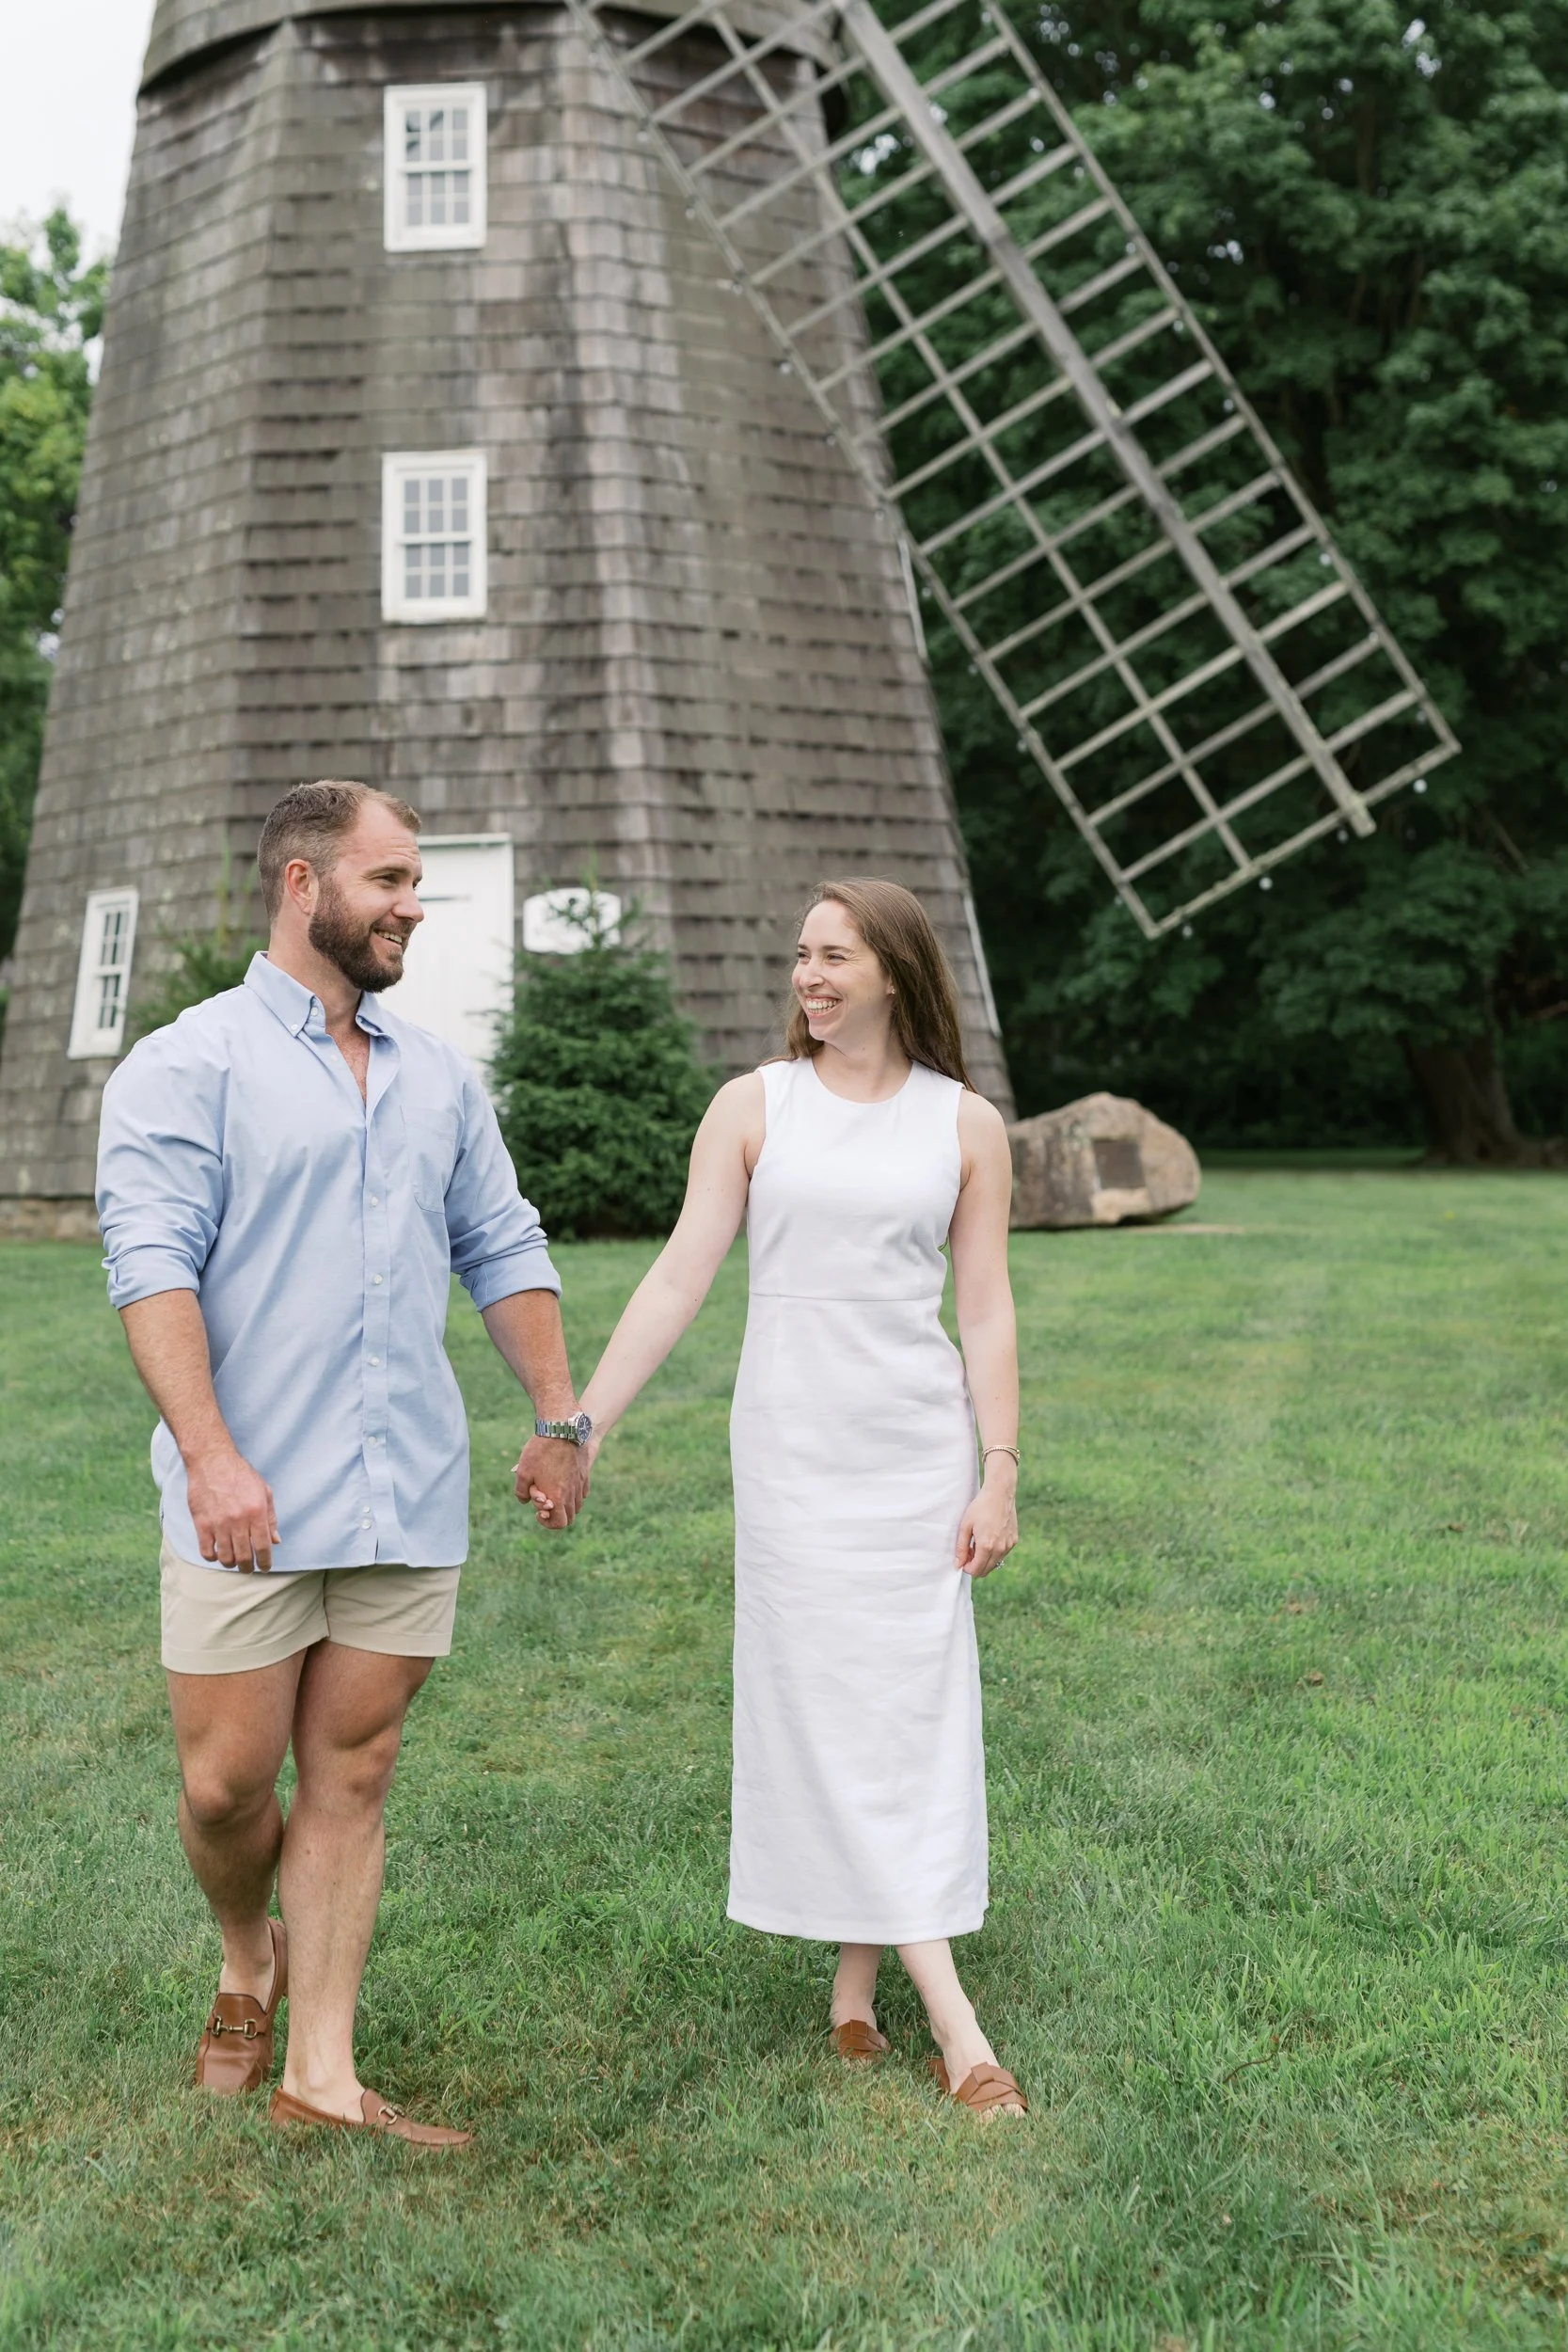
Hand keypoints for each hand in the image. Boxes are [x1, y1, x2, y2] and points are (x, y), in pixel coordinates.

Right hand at [185, 1445, 279, 1569]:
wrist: (212, 1460)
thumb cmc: (240, 1475)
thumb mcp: (263, 1491)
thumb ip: (271, 1518)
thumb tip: (276, 1541)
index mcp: (256, 1512)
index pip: (263, 1547)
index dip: (265, 1562)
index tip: (264, 1567)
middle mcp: (238, 1520)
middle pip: (244, 1556)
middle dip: (248, 1567)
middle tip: (248, 1568)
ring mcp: (218, 1523)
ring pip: (225, 1557)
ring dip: (231, 1563)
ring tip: (233, 1560)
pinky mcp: (201, 1523)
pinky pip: (206, 1551)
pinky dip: (212, 1557)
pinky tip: (217, 1552)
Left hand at [512, 1434, 592, 1530]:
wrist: (561, 1429)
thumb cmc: (540, 1451)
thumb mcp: (523, 1472)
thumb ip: (521, 1492)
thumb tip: (525, 1500)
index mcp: (557, 1498)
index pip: (559, 1524)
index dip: (548, 1523)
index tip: (539, 1513)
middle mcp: (572, 1494)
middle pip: (570, 1517)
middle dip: (557, 1515)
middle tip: (546, 1503)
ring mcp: (580, 1483)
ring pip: (577, 1504)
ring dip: (566, 1504)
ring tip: (554, 1492)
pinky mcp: (585, 1472)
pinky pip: (583, 1491)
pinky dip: (574, 1493)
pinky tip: (564, 1482)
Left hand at [954, 1463, 1017, 1578]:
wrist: (1000, 1494)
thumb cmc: (980, 1507)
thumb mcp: (965, 1526)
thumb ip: (961, 1548)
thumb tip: (957, 1564)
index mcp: (986, 1546)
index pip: (976, 1570)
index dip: (966, 1568)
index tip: (963, 1557)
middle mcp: (1000, 1549)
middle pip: (985, 1571)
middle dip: (975, 1565)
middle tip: (969, 1551)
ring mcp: (1008, 1545)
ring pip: (995, 1564)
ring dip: (985, 1559)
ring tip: (978, 1543)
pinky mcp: (1014, 1541)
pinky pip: (1002, 1554)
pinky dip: (994, 1552)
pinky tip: (989, 1538)